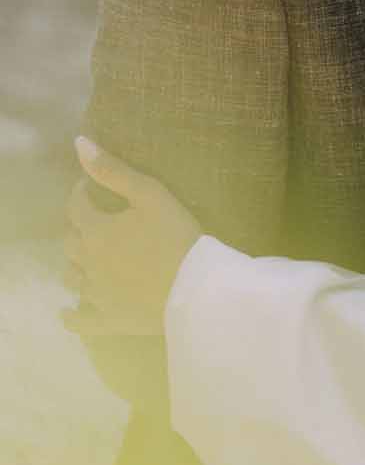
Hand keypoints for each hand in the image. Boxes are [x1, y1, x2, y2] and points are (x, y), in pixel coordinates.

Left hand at [62, 136, 202, 336]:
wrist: (196, 288)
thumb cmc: (177, 236)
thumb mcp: (150, 194)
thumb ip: (113, 170)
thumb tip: (78, 143)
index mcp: (96, 231)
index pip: (76, 206)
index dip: (81, 193)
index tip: (92, 189)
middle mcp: (88, 262)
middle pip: (70, 243)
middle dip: (79, 227)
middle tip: (97, 221)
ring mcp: (96, 294)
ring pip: (72, 277)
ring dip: (77, 264)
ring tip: (91, 258)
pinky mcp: (108, 320)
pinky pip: (79, 320)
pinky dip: (71, 315)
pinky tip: (69, 311)